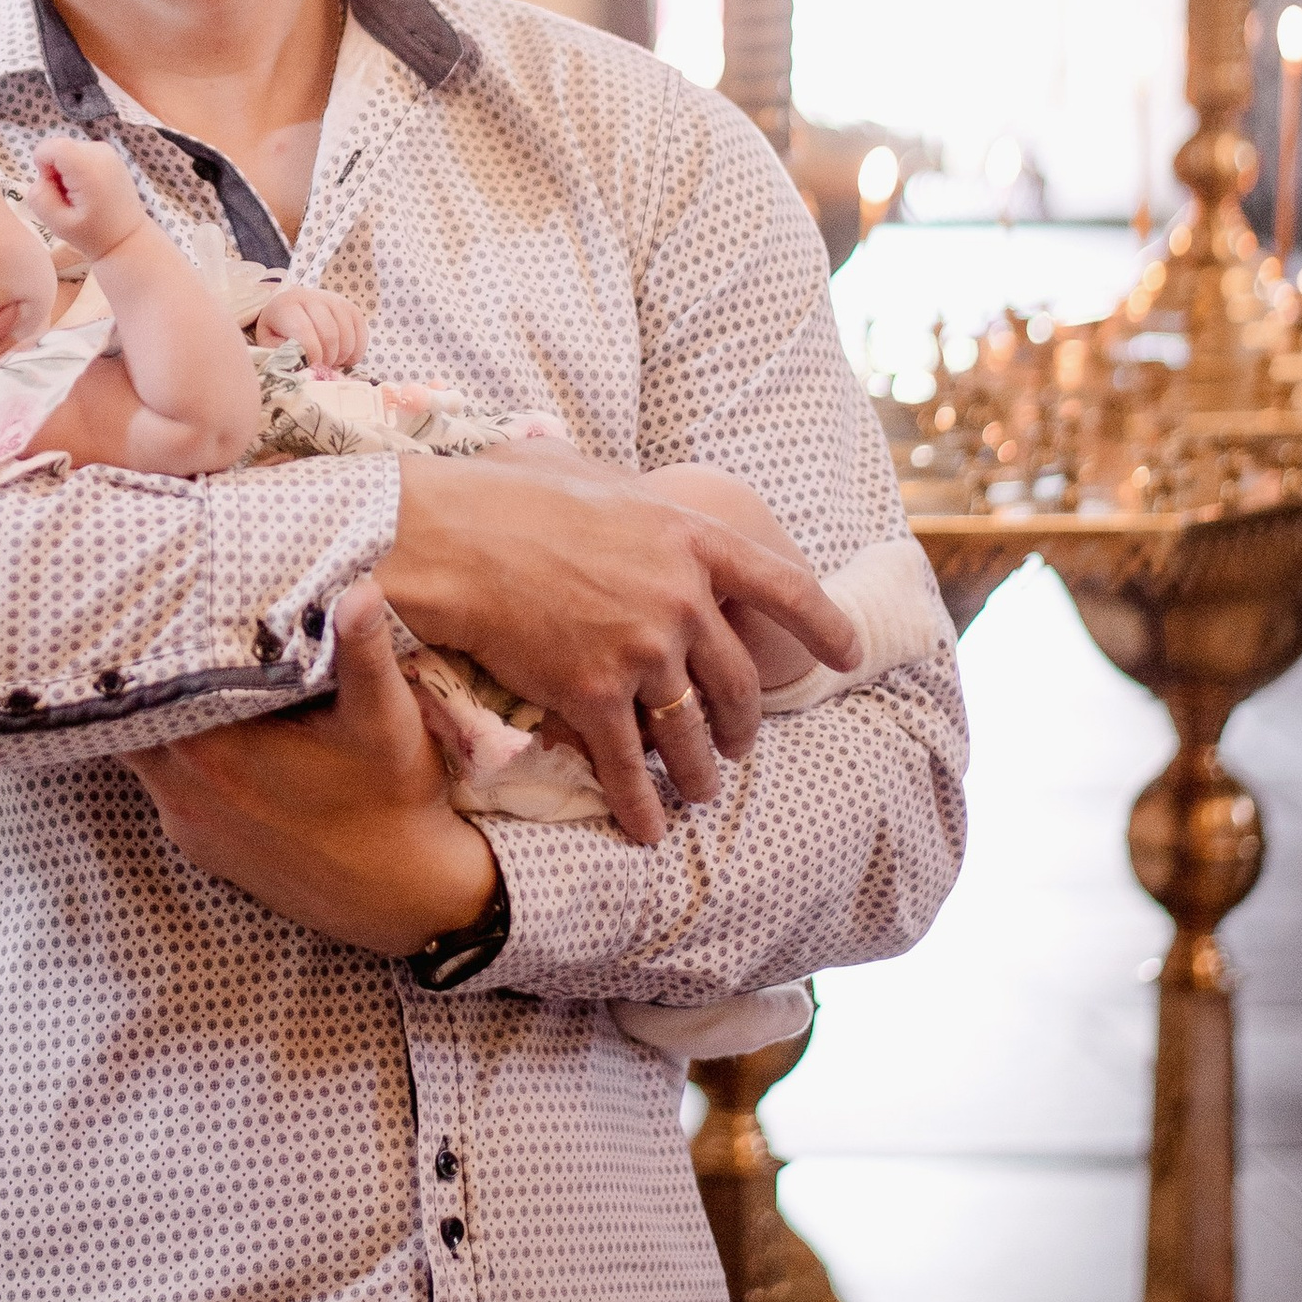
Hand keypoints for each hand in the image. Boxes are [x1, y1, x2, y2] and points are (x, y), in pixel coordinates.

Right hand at [24, 133, 146, 263]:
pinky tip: (89, 191)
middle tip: (68, 198)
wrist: (128, 237)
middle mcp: (99, 152)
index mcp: (88, 168)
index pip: (50, 147)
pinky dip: (77, 170)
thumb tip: (42, 175)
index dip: (43, 166)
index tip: (53, 189)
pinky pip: (79, 154)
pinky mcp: (110, 154)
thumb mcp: (58, 224)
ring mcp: (107, 151)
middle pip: (58, 149)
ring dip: (66, 172)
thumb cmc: (93, 234)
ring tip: (79, 196)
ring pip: (68, 151)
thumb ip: (39, 197)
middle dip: (55, 171)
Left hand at [127, 584, 499, 957]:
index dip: (146, 644)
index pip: (143, 685)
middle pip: (130, 718)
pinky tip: (216, 735)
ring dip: (165, 721)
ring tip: (195, 676)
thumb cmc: (395, 802)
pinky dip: (179, 760)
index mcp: (210, 751)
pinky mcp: (202, 849)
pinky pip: (167, 789)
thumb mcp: (385, 718)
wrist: (408, 896)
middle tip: (173, 632)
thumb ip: (362, 650)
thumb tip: (359, 587)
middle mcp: (180, 792)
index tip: (161, 608)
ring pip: (144, 755)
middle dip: (149, 679)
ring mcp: (187, 825)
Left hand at [255, 285, 368, 372]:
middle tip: (321, 367)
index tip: (310, 367)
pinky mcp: (351, 307)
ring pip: (347, 336)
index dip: (311, 355)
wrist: (292, 310)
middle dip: (327, 358)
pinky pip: (362, 334)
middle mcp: (312, 297)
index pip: (304, 331)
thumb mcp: (270, 343)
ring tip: (330, 362)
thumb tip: (300, 366)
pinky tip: (343, 357)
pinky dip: (356, 352)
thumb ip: (280, 354)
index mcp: (286, 305)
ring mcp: (334, 300)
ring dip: (341, 357)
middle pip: (329, 334)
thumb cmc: (279, 332)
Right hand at [377, 455, 860, 847]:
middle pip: (738, 679)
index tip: (848, 654)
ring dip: (703, 771)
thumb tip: (627, 493)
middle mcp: (680, 599)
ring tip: (703, 791)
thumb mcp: (591, 472)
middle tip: (742, 742)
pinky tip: (649, 830)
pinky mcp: (594, 694)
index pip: (784, 587)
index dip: (824, 624)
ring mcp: (642, 651)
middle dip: (746, 723)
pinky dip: (642, 805)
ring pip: (693, 732)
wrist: (452, 538)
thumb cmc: (507, 492)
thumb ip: (631, 495)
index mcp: (691, 537)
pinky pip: (630, 764)